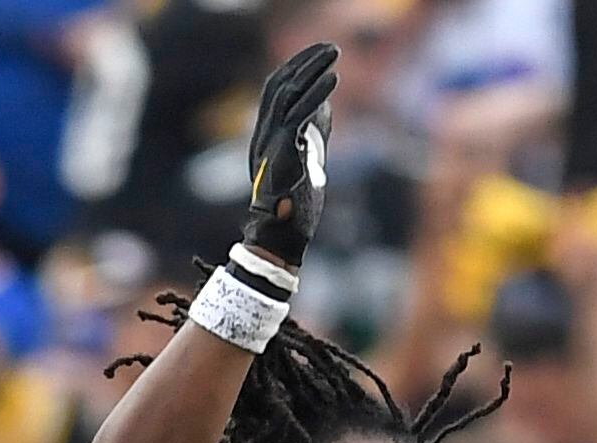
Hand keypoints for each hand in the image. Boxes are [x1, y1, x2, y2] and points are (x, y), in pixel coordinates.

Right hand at [241, 40, 337, 266]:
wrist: (280, 240)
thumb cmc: (295, 209)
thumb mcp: (305, 161)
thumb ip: (312, 132)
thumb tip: (325, 104)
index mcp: (265, 138)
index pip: (275, 91)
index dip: (294, 67)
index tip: (317, 54)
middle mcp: (262, 137)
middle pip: (278, 85)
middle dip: (303, 61)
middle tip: (329, 47)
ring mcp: (269, 145)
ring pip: (286, 94)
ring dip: (311, 70)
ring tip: (334, 54)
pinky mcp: (282, 154)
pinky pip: (297, 116)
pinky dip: (315, 94)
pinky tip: (332, 80)